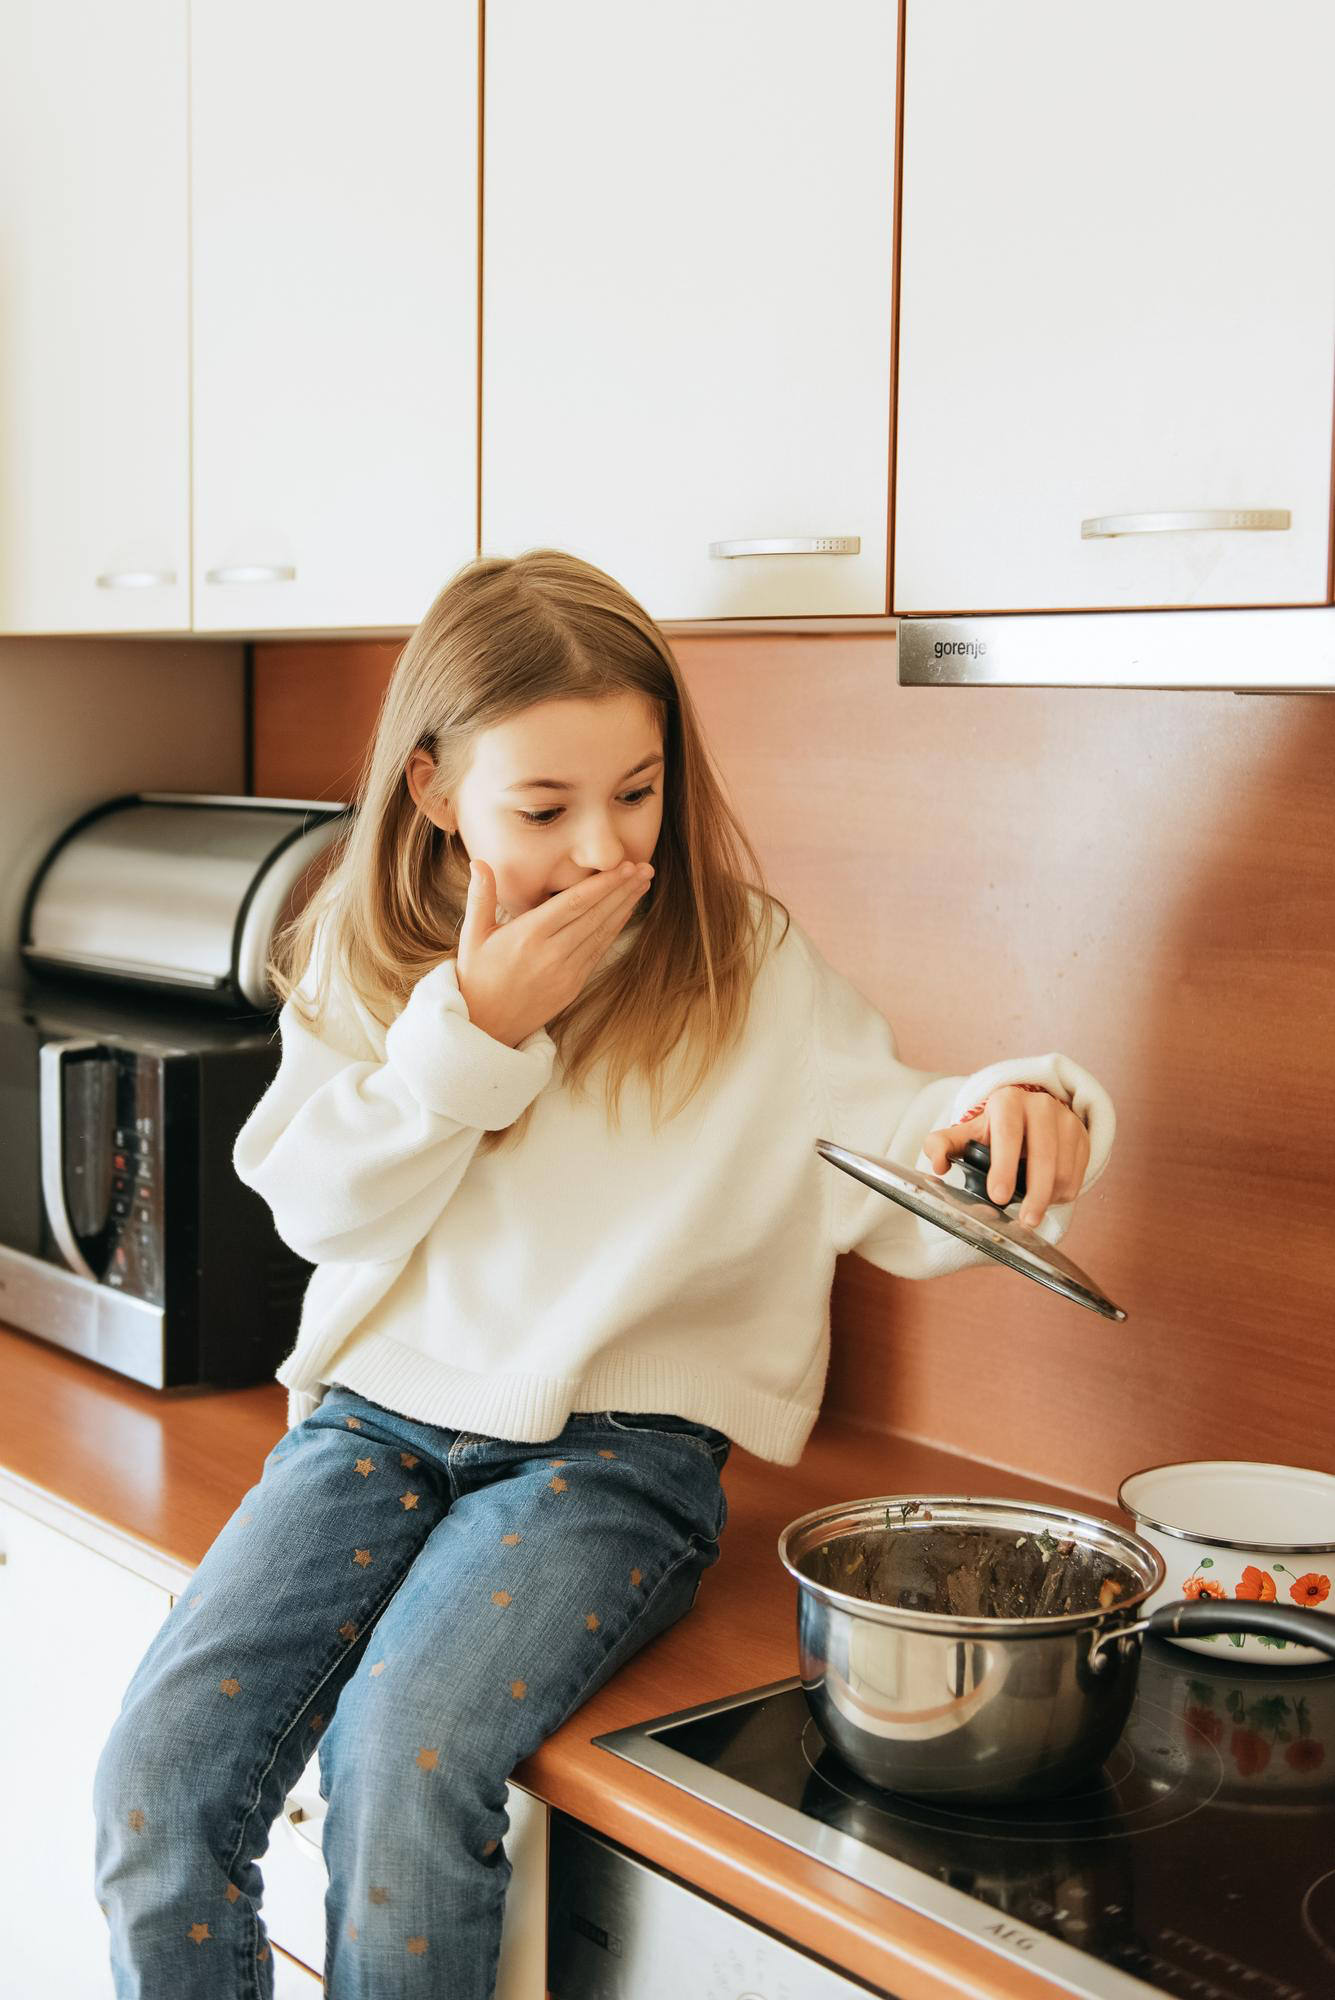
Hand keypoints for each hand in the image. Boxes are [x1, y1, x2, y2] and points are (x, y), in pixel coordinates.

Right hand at [455, 858, 653, 1046]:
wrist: (483, 1028)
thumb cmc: (476, 977)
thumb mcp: (473, 936)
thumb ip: (481, 897)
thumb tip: (479, 862)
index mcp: (527, 936)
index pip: (574, 903)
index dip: (603, 883)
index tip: (625, 866)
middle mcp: (551, 954)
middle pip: (595, 915)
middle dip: (622, 889)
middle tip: (645, 868)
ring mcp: (566, 972)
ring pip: (602, 933)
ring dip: (624, 907)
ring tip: (642, 884)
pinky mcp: (573, 986)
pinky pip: (598, 952)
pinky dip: (614, 930)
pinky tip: (625, 913)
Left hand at [922, 1084, 1090, 1228]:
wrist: (1030, 1116)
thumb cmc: (993, 1130)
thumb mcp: (966, 1133)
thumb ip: (941, 1145)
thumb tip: (937, 1166)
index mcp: (1008, 1102)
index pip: (1008, 1133)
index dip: (1004, 1166)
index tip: (998, 1196)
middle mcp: (1041, 1106)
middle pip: (1043, 1154)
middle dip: (1035, 1193)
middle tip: (1025, 1222)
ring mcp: (1066, 1121)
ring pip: (1063, 1169)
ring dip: (1048, 1198)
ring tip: (1032, 1211)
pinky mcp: (1083, 1138)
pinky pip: (1077, 1175)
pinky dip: (1062, 1195)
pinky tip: (1046, 1197)